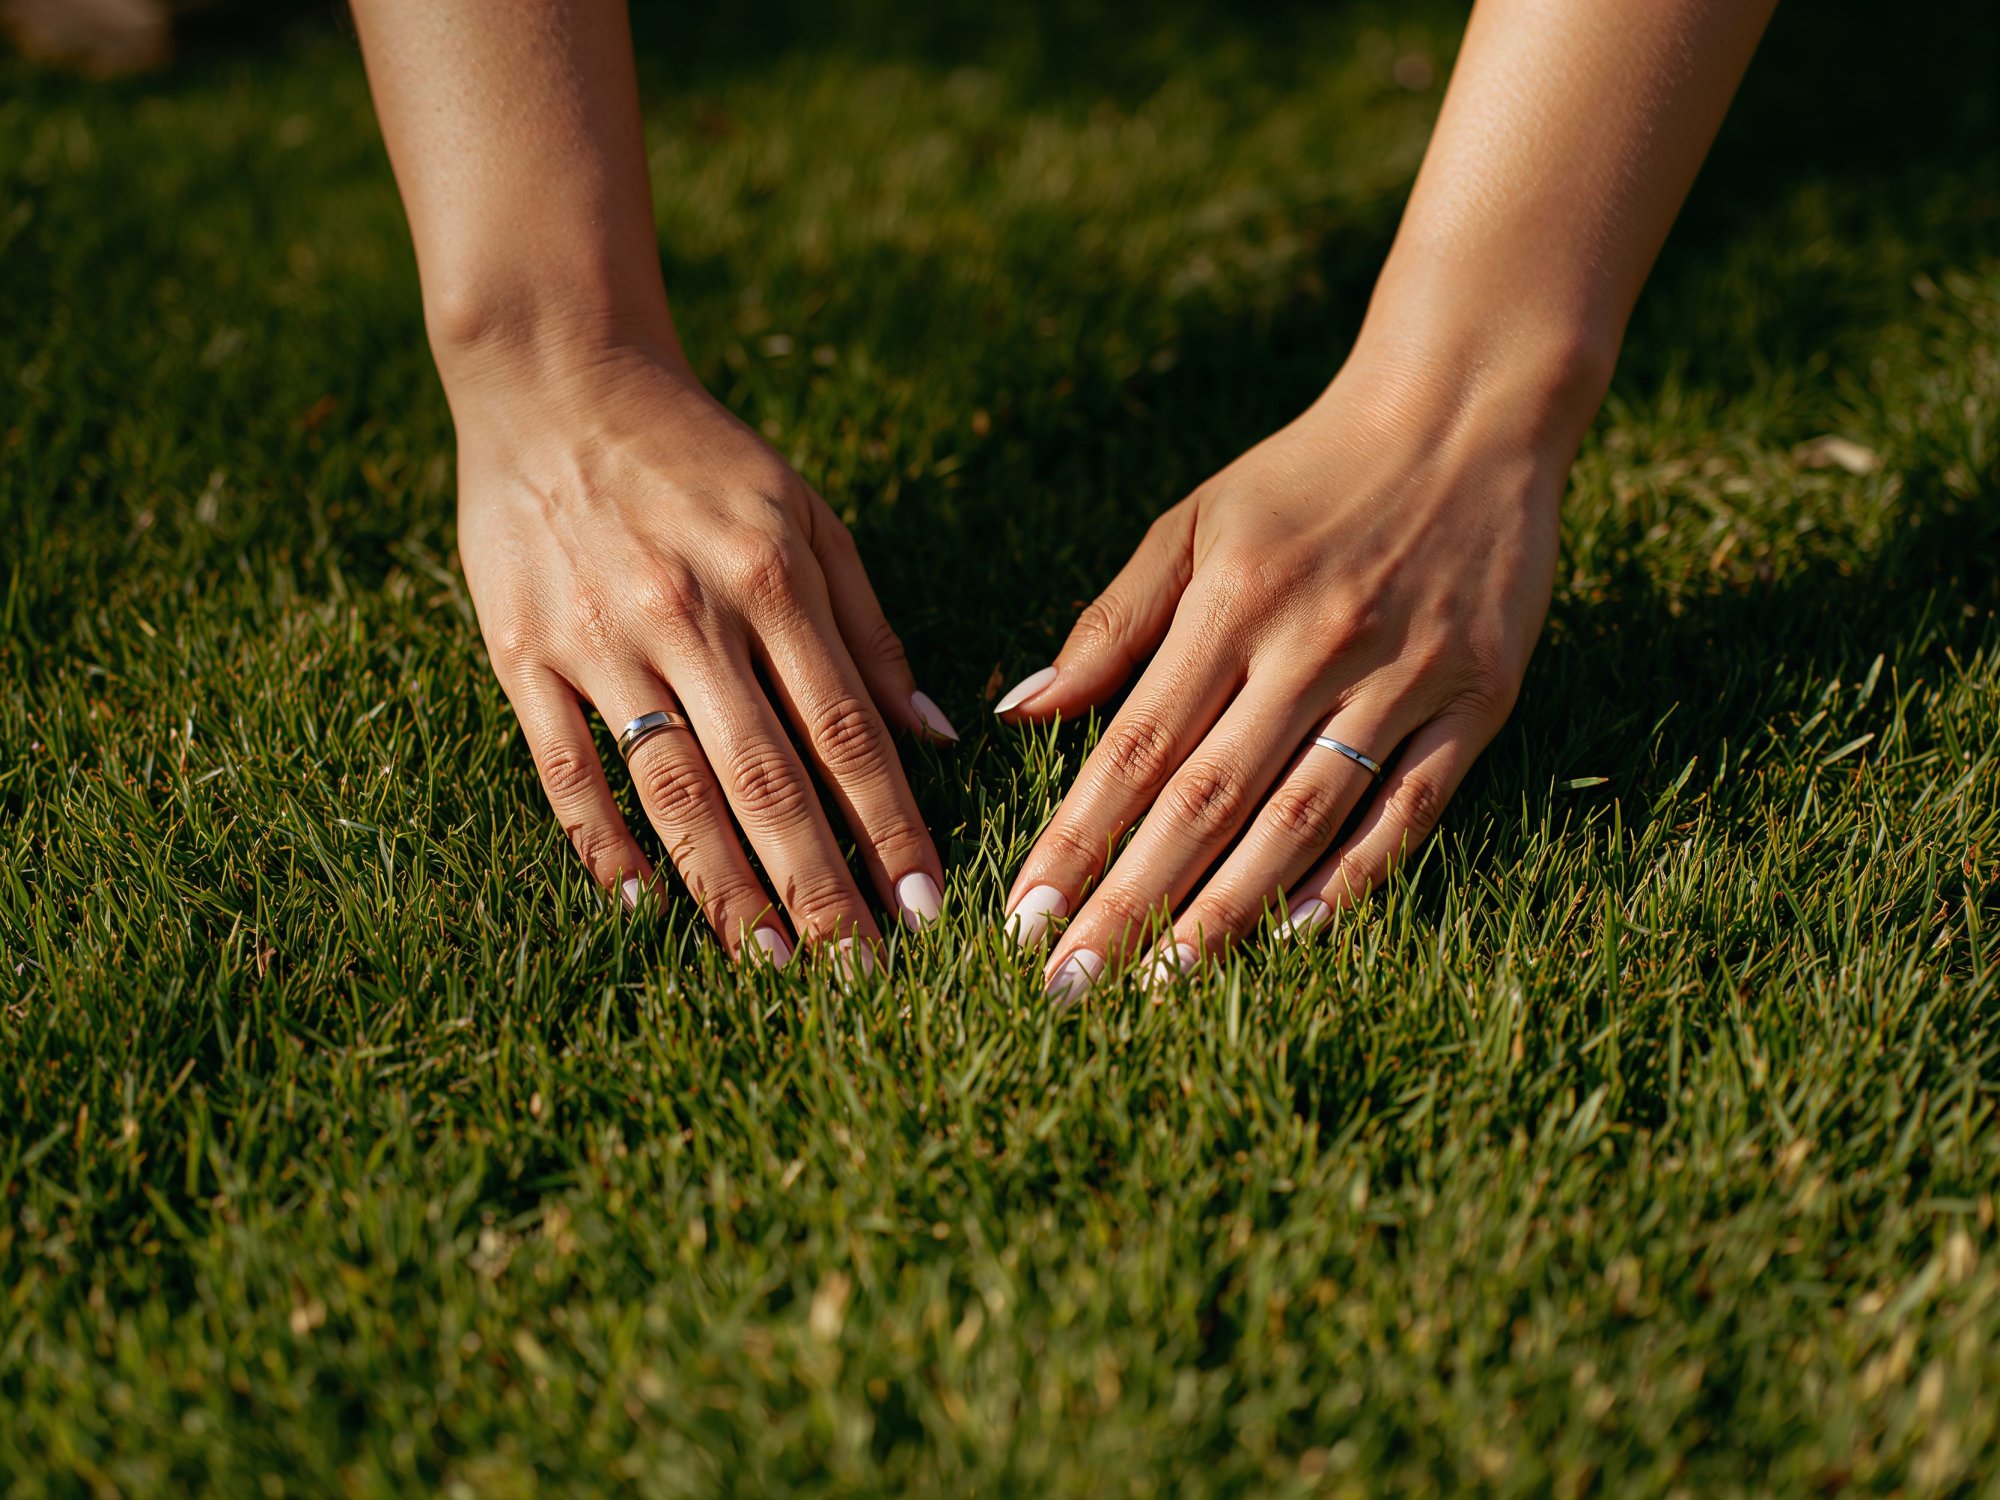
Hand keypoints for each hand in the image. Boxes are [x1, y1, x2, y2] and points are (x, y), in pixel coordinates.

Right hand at [450, 343, 956, 968]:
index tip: (927, 907)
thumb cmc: (699, 456)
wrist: (556, 380)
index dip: (891, 828)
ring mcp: (599, 640)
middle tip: (859, 973)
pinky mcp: (521, 654)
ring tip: (768, 961)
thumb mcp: (806, 514)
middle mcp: (689, 616)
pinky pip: (566, 769)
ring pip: (671, 791)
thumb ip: (868, 628)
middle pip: (767, 780)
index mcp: (771, 578)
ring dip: (724, 887)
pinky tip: (642, 904)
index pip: (847, 731)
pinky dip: (602, 842)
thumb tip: (934, 735)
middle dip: (821, 886)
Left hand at [997, 345, 1587, 996]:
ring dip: (1229, 909)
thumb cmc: (1307, 477)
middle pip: (1206, 798)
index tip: (1023, 916)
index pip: (1134, 746)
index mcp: (1230, 603)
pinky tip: (1299, 935)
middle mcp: (1310, 646)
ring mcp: (1398, 676)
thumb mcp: (1195, 522)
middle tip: (1069, 986)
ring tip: (1165, 984)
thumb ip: (1111, 622)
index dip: (1076, 837)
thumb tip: (1019, 712)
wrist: (1464, 412)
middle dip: (1130, 900)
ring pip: (1301, 815)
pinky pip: (1409, 806)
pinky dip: (1357, 875)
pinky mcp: (1473, 700)